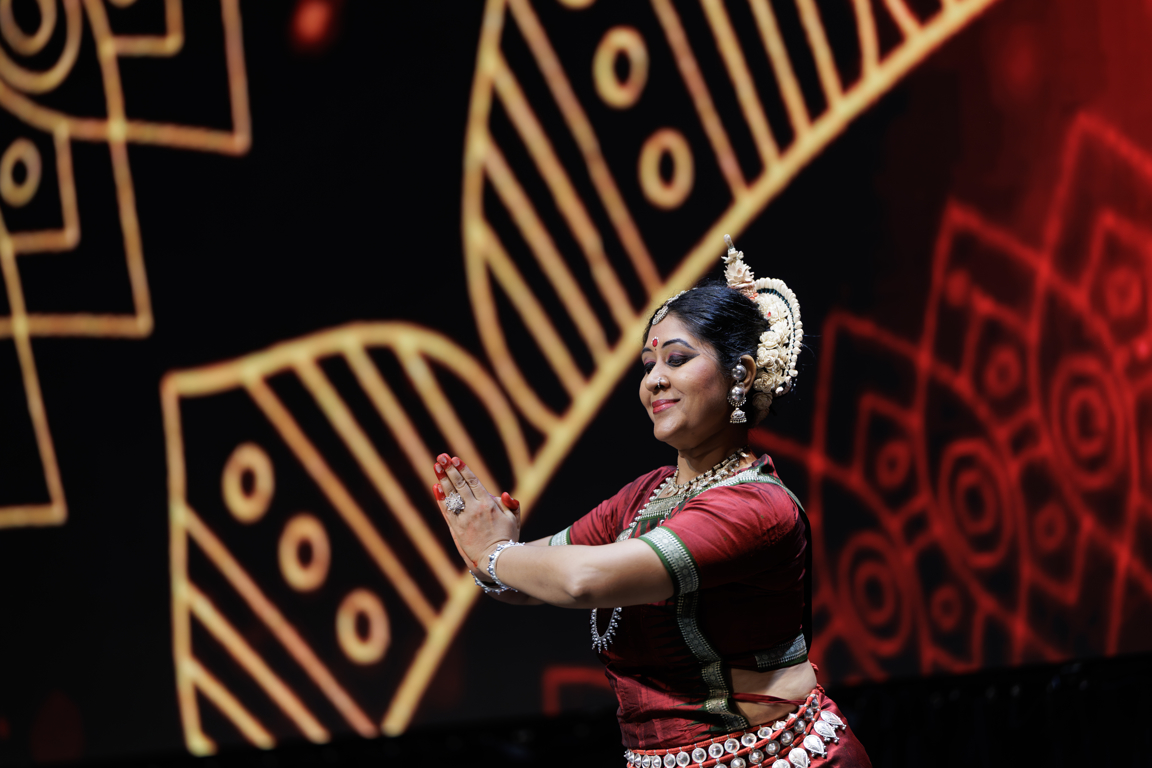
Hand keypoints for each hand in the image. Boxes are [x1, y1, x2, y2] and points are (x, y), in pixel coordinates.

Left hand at [431, 454, 519, 574]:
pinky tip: (435, 487)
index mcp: (489, 504)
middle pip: (459, 485)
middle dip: (450, 469)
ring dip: (443, 480)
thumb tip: (505, 493)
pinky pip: (447, 511)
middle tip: (441, 457)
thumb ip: (511, 504)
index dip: (463, 469)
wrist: (496, 559)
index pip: (473, 482)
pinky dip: (441, 499)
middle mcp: (475, 509)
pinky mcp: (457, 529)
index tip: (455, 458)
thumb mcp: (514, 519)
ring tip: (436, 466)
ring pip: (451, 495)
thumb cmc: (507, 538)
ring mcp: (464, 519)